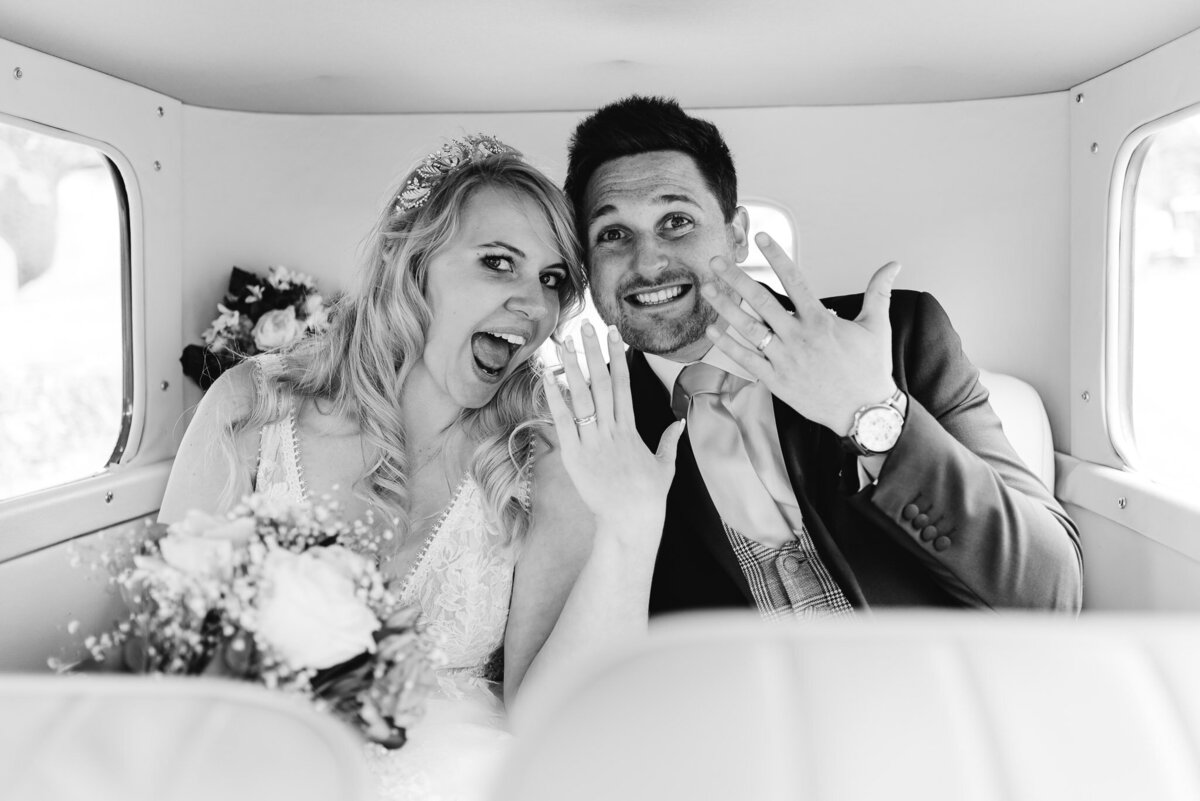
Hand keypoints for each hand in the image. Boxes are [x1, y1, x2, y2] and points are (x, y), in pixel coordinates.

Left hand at [542, 322, 684, 541]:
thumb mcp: (664, 467)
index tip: (614, 332)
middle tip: (586, 324)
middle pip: (602, 382)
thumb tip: (679, 423)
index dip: (618, 356)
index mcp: (630, 429)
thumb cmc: (647, 498)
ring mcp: (592, 442)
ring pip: (581, 397)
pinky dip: (555, 400)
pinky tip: (548, 378)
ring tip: (564, 342)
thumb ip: (668, 442)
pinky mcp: (575, 456)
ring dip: (572, 368)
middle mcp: (611, 430)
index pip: (623, 384)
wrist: (631, 522)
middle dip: (594, 351)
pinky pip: (563, 422)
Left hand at [701, 232, 900, 436]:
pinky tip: (712, 330)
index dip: (776, 256)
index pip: (794, 279)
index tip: (761, 238)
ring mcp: (785, 359)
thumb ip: (879, 291)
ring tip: (708, 289)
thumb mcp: (877, 326)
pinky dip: (729, 345)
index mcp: (820, 321)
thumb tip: (893, 265)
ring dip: (725, 307)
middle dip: (736, 278)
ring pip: (749, 328)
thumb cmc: (870, 370)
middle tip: (717, 262)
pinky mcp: (776, 381)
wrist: (865, 412)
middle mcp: (799, 337)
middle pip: (761, 301)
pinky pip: (747, 360)